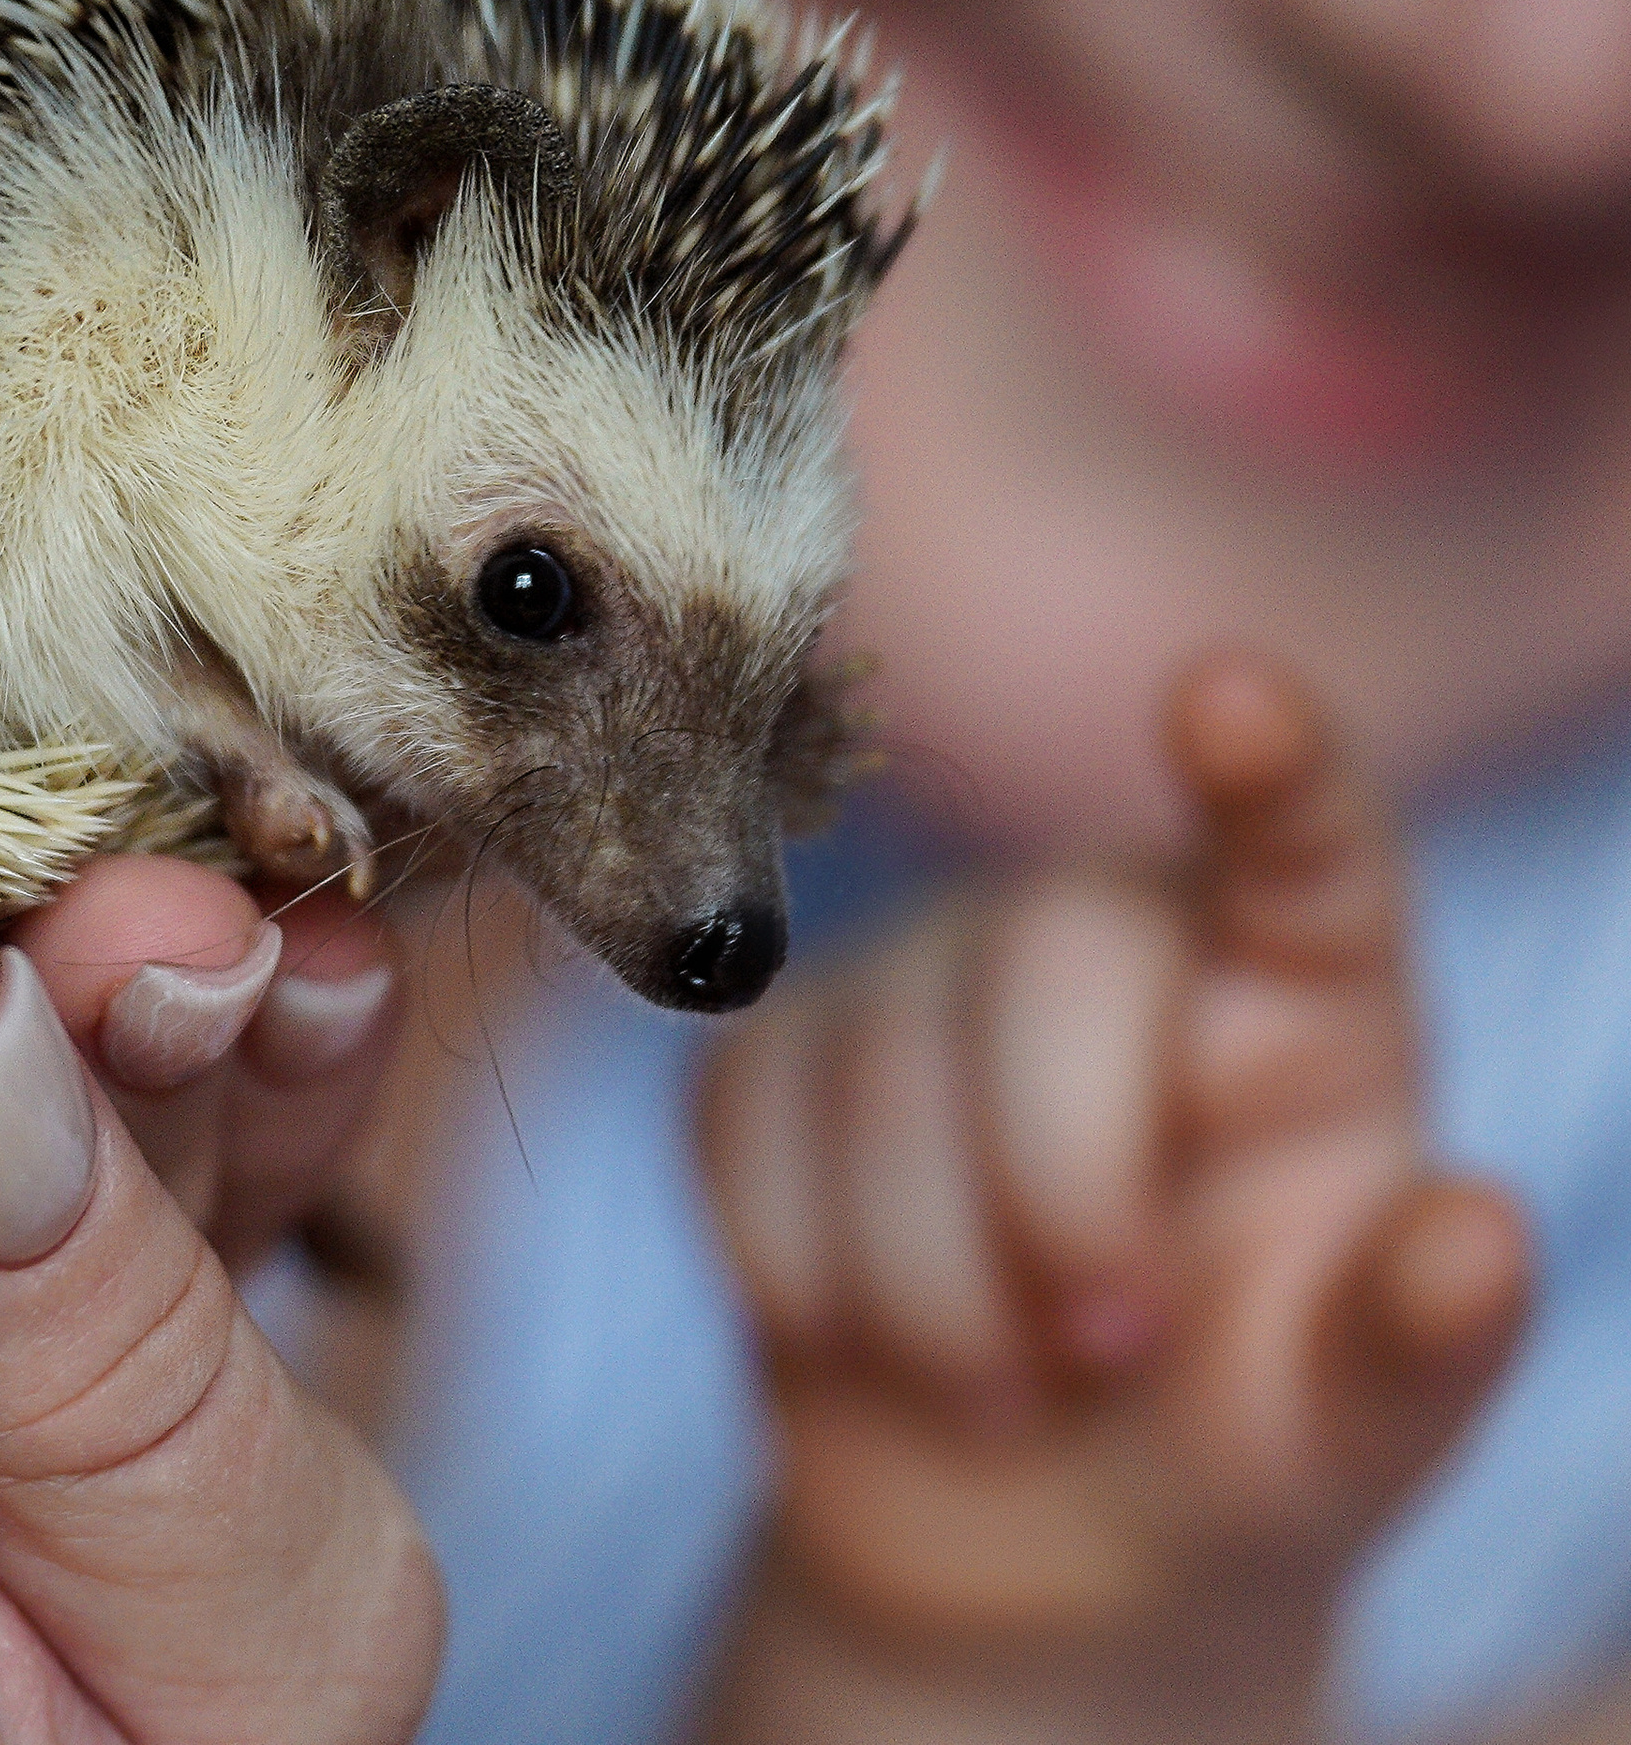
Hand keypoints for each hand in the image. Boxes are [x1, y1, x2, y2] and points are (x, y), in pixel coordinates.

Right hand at [695, 654, 1529, 1738]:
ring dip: (929, 1287)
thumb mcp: (1347, 1425)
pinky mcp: (776, 1051)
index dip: (1269, 770)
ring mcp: (926, 978)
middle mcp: (1106, 940)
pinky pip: (742, 1119)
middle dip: (1061, 1190)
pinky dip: (796, 1268)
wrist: (1022, 1526)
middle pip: (1052, 961)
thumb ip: (1416, 1339)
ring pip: (878, 1064)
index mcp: (1297, 995)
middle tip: (1101, 1356)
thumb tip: (1482, 1234)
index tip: (1227, 697)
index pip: (1302, 847)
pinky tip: (860, 1336)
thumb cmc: (1233, 1440)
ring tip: (999, 1390)